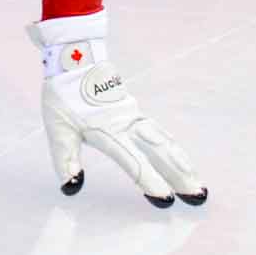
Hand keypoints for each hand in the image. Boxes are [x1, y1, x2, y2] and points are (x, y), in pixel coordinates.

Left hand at [26, 10, 206, 207]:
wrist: (74, 55)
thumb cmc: (62, 93)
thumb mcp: (56, 127)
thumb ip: (65, 158)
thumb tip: (72, 187)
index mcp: (106, 128)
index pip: (132, 159)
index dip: (149, 180)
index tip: (166, 199)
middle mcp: (126, 122)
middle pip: (158, 150)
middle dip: (179, 175)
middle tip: (199, 196)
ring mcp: (133, 115)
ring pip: (163, 140)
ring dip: (181, 162)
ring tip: (198, 184)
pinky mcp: (134, 111)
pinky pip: (158, 131)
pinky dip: (173, 147)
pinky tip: (182, 159)